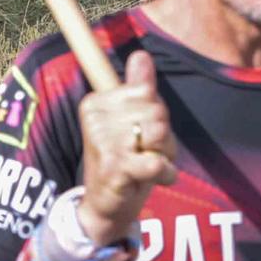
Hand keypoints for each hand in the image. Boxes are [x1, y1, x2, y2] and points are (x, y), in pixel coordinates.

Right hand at [77, 51, 177, 243]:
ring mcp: (102, 142)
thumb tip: (141, 55)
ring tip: (146, 164)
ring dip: (164, 153)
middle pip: (156, 112)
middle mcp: (95, 118)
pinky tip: (156, 178)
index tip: (138, 133)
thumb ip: (137, 87)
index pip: (146, 92)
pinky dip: (165, 173)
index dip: (154, 115)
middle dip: (161, 135)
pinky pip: (157, 161)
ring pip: (159, 133)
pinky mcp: (114, 167)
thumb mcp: (130, 121)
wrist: (104, 206)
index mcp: (96, 101)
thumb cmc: (122, 160)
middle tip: (144, 152)